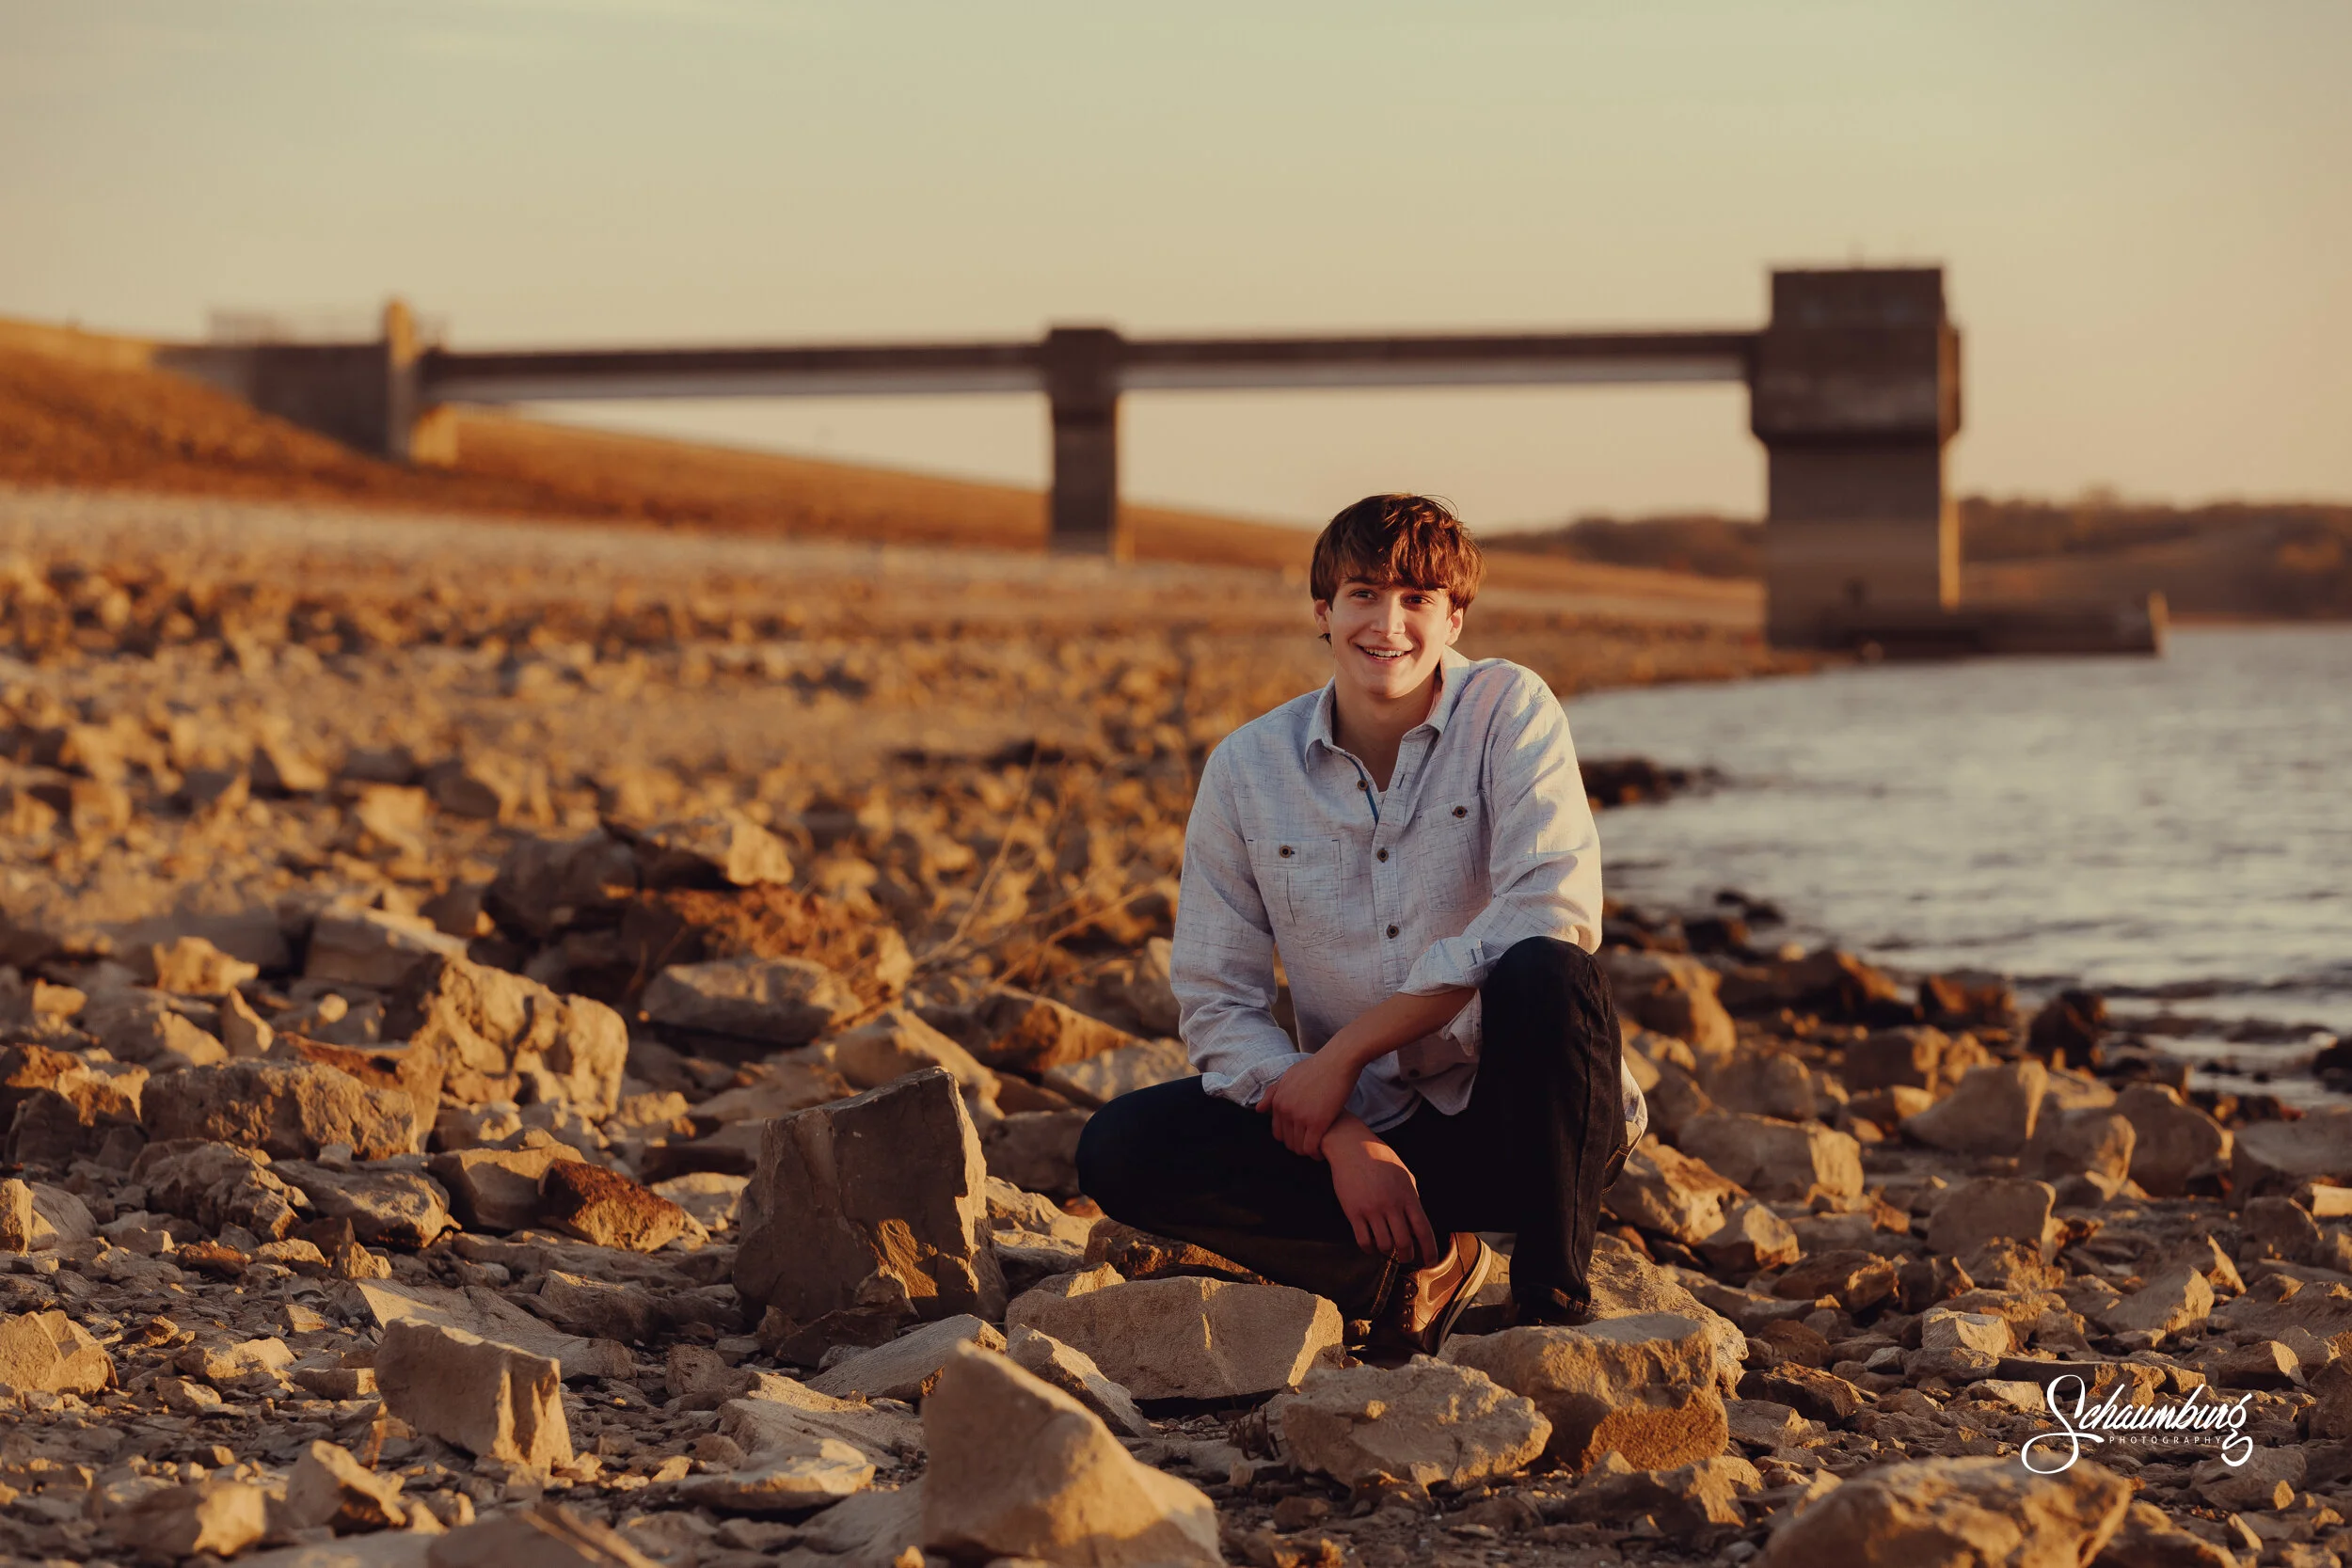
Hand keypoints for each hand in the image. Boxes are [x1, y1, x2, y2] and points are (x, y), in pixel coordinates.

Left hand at [1259, 1050, 1358, 1157]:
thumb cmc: (1316, 1067)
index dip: (1290, 1138)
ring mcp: (1300, 1117)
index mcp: (1278, 1101)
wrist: (1337, 1061)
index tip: (1303, 1137)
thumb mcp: (1289, 1075)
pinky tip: (1323, 1151)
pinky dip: (1316, 1154)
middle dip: (1299, 1146)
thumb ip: (1273, 1093)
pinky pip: (1311, 1148)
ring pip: (1299, 1148)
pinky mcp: (1317, 1123)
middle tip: (1312, 1144)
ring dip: (1307, 1151)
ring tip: (1318, 1149)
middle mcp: (1286, 1111)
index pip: (1278, 1132)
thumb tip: (1259, 1110)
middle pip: (1288, 1142)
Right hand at [1324, 1125, 1438, 1266]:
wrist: (1351, 1147)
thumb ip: (1413, 1196)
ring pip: (1384, 1245)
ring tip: (1387, 1249)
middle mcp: (1391, 1205)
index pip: (1423, 1231)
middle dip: (1407, 1255)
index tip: (1430, 1261)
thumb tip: (1417, 1220)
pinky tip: (1371, 1245)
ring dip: (1388, 1252)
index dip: (1429, 1250)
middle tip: (1406, 1257)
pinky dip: (1370, 1249)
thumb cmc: (1379, 1158)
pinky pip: (1364, 1241)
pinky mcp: (1354, 1213)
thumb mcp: (1404, 1174)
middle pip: (1404, 1243)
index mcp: (1408, 1195)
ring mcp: (1372, 1210)